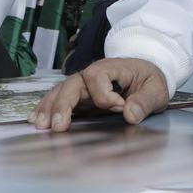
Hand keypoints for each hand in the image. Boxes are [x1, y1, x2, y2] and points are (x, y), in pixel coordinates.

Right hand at [29, 58, 168, 131]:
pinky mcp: (80, 97)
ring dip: (49, 108)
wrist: (146, 74)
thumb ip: (145, 101)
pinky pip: (60, 100)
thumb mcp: (156, 89)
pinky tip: (35, 119)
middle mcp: (92, 75)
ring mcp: (84, 86)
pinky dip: (47, 109)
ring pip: (61, 93)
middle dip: (63, 104)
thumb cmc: (150, 79)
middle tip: (58, 125)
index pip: (96, 78)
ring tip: (39, 125)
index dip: (105, 95)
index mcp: (110, 68)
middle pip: (71, 85)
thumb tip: (129, 114)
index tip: (120, 107)